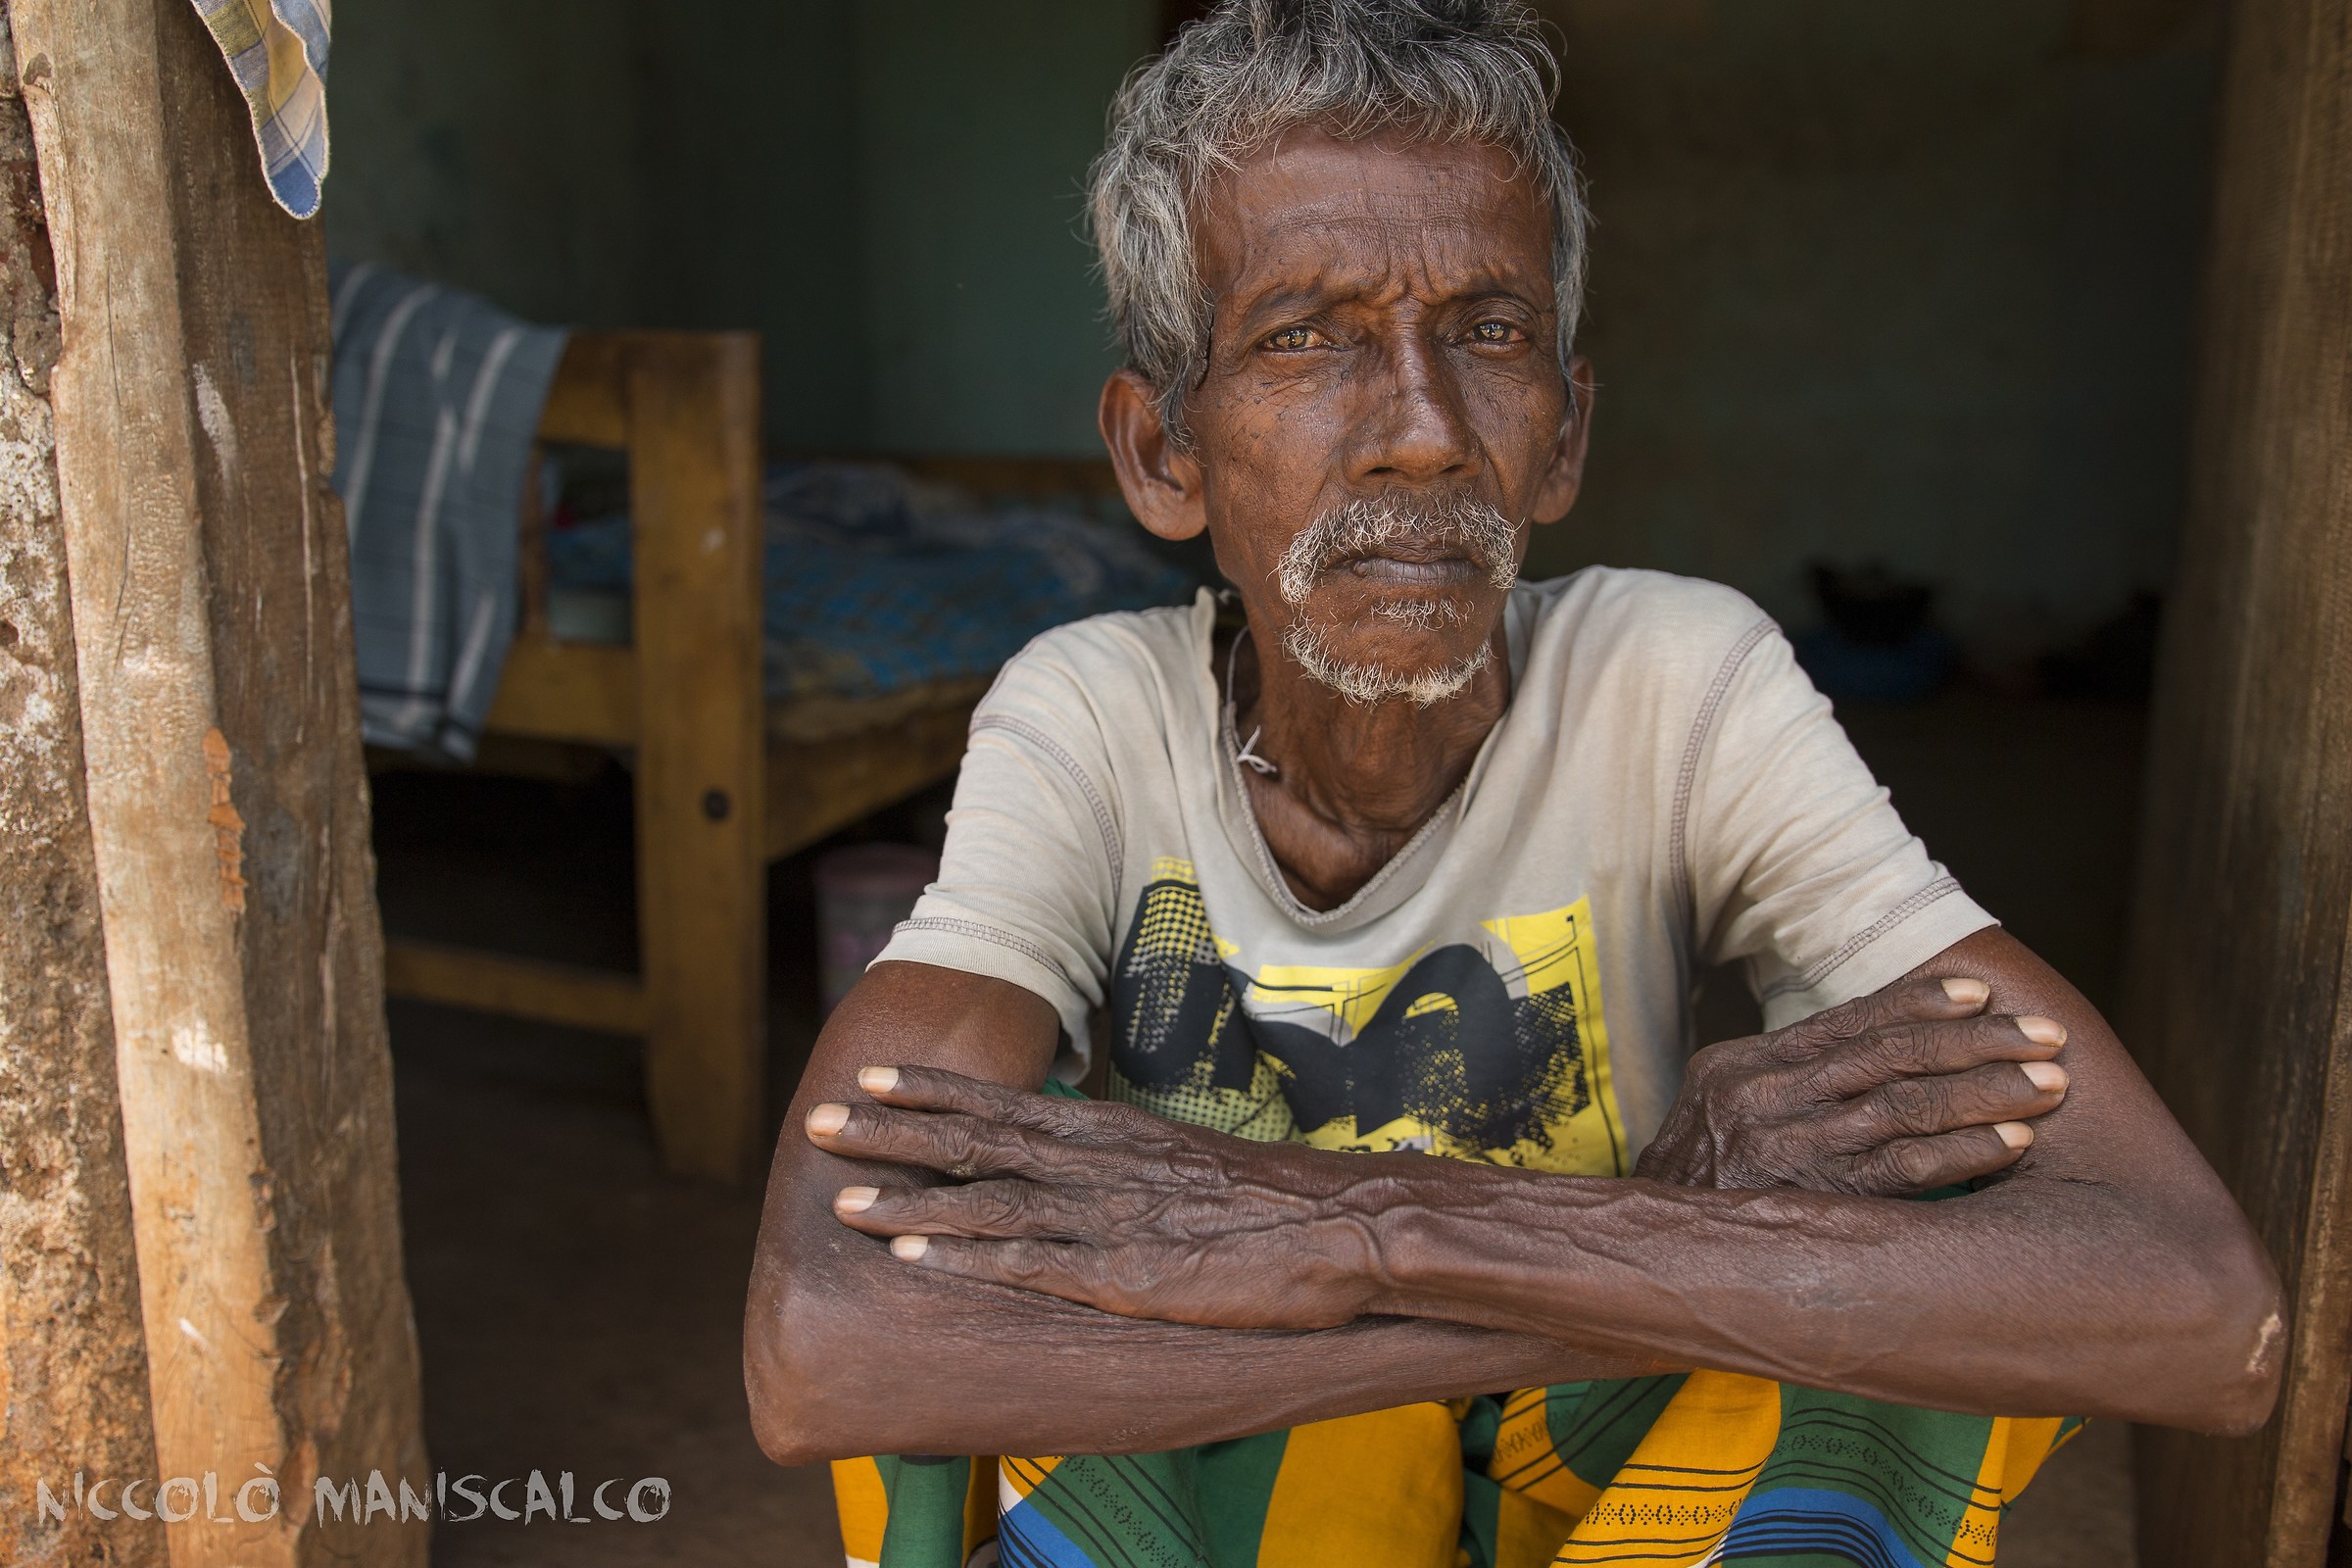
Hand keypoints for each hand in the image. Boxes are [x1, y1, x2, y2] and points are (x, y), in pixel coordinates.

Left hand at [804, 1066, 1391, 1329]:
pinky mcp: (1125, 1275)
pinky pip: (1029, 1265)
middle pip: (976, 1141)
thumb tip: (1079, 1168)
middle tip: (817, 1120)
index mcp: (1111, 1133)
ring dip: (908, 1199)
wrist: (1343, 1227)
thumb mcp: (1183, 1167)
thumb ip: (1123, 1167)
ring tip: (840, 1196)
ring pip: (986, 1199)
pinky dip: (964, 1258)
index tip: (872, 1077)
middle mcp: (1098, 1164)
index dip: (932, 1093)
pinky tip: (912, 1260)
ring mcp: (1108, 1218)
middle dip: (892, 1132)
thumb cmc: (1270, 1204)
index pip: (1005, 1104)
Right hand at [1635, 974, 2068, 1195]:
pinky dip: (1966, 1153)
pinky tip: (2015, 1144)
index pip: (1847, 1022)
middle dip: (1976, 1041)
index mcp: (1742, 1067)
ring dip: (1987, 1092)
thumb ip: (1785, 1084)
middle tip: (2047, 1035)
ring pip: (1904, 1106)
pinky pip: (1904, 1171)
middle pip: (1887, 1055)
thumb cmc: (1701, 1190)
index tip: (1982, 994)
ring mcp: (1786, 1153)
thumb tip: (1873, 1054)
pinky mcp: (1813, 1206)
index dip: (1918, 1003)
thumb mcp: (1721, 1114)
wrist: (1648, 1263)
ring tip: (2051, 1084)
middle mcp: (1762, 1100)